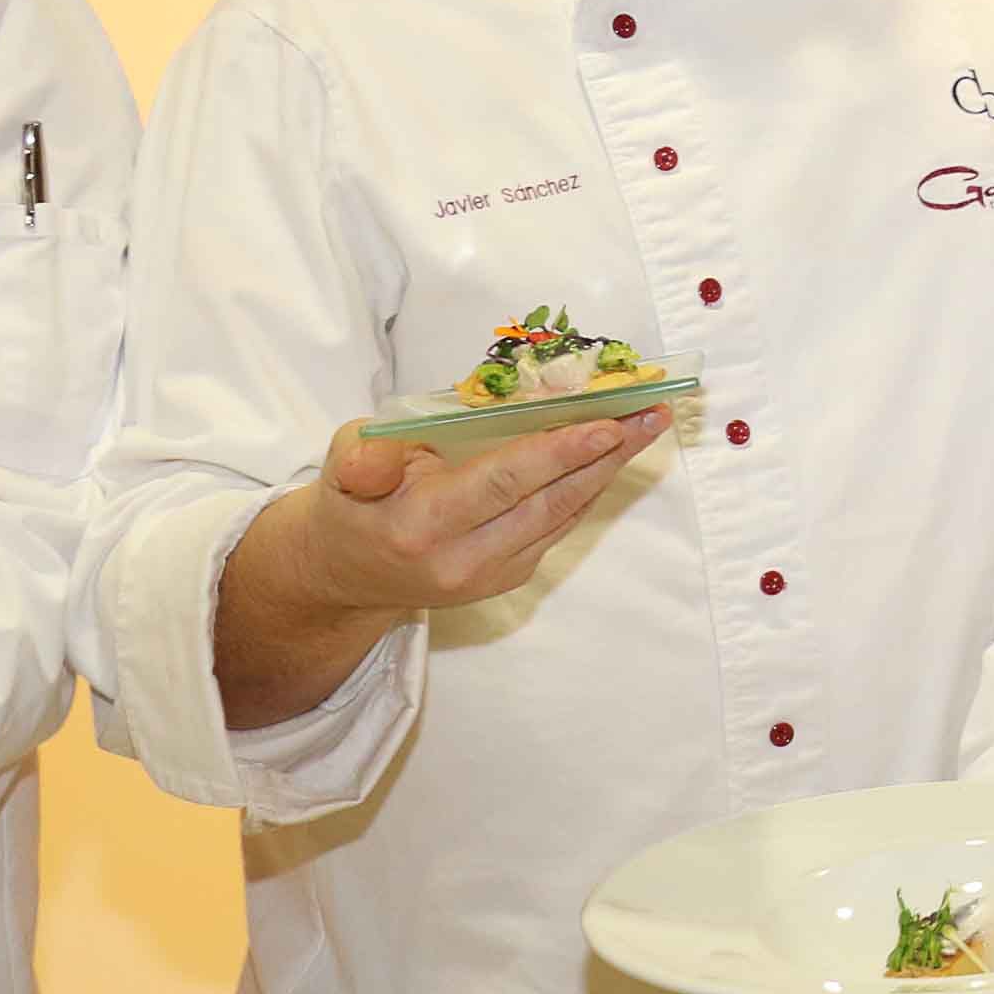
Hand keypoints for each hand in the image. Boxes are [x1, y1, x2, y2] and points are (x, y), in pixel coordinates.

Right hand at [289, 409, 671, 616]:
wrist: (346, 574)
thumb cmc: (353, 502)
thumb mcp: (343, 464)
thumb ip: (364, 455)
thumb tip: (384, 449)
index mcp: (421, 525)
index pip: (503, 483)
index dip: (559, 453)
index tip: (608, 425)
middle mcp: (462, 560)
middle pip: (549, 501)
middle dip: (606, 455)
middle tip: (650, 413)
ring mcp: (490, 576)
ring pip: (563, 515)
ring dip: (608, 469)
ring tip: (646, 425)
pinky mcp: (507, 579)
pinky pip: (557, 526)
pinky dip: (587, 487)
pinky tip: (612, 454)